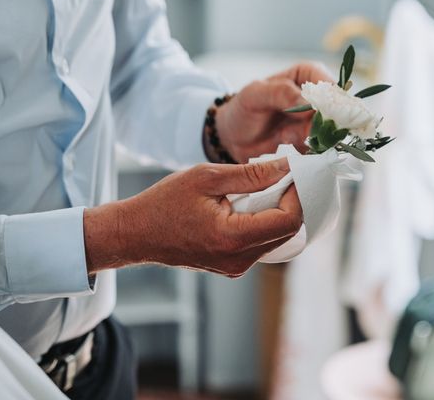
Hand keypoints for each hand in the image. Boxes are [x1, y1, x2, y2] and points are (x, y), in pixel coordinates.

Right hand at [84, 158, 301, 276]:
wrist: (135, 233)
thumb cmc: (165, 202)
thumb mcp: (208, 177)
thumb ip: (252, 174)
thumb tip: (287, 166)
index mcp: (233, 238)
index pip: (288, 221)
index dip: (297, 195)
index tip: (293, 172)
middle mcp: (239, 260)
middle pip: (287, 231)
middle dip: (290, 201)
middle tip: (282, 175)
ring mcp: (236, 267)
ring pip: (276, 238)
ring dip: (277, 211)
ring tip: (263, 187)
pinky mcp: (232, 266)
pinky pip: (261, 244)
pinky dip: (263, 222)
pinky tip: (250, 204)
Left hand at [214, 62, 333, 162]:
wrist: (233, 137)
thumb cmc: (243, 108)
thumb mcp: (255, 94)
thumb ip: (281, 93)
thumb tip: (310, 104)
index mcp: (308, 76)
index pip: (330, 85)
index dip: (332, 101)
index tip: (324, 116)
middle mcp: (318, 98)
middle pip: (337, 112)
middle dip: (329, 126)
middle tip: (311, 136)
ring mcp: (317, 123)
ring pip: (333, 133)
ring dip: (323, 143)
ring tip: (302, 147)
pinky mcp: (313, 143)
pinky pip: (323, 150)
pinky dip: (316, 156)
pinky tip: (303, 158)